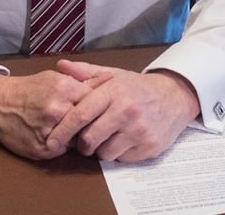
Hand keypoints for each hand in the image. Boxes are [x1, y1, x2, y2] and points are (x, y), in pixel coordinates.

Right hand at [0, 70, 94, 159]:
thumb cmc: (28, 89)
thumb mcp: (54, 77)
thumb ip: (79, 82)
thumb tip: (106, 84)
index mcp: (65, 87)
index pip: (97, 100)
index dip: (99, 105)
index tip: (99, 108)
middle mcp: (59, 109)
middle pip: (90, 122)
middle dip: (91, 123)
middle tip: (90, 122)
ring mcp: (50, 131)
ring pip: (79, 138)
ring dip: (78, 136)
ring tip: (71, 129)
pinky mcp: (44, 149)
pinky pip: (65, 150)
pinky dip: (64, 145)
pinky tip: (57, 136)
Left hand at [49, 61, 199, 162]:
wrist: (174, 97)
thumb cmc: (136, 87)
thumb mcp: (112, 75)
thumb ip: (85, 73)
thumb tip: (60, 65)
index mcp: (114, 92)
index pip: (81, 115)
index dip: (62, 131)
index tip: (50, 141)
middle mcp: (126, 112)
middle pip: (89, 139)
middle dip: (81, 144)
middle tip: (84, 140)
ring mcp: (139, 131)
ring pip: (105, 153)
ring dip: (100, 150)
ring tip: (107, 137)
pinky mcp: (149, 147)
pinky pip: (122, 159)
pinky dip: (118, 153)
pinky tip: (123, 141)